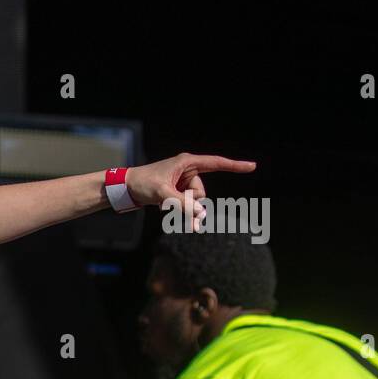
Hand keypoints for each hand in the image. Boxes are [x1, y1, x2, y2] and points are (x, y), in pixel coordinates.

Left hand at [124, 153, 256, 231]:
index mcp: (187, 162)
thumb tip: (200, 215)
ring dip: (180, 208)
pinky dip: (176, 210)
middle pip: (202, 192)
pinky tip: (161, 208)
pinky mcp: (177, 192)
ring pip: (194, 202)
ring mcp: (183, 182)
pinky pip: (186, 205)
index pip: (216, 163)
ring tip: (162, 205)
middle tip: (168, 203)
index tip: (252, 166)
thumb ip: (182, 204)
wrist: (125, 188)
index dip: (234, 166)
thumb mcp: (161, 194)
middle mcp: (188, 171)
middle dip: (189, 202)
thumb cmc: (142, 183)